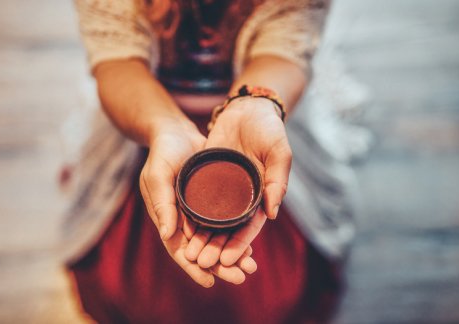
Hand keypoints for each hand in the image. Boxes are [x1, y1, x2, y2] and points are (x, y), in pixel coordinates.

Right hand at [139, 120, 257, 286]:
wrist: (177, 132)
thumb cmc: (163, 152)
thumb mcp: (158, 175)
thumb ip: (162, 204)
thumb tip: (167, 236)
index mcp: (167, 219)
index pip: (179, 250)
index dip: (193, 267)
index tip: (210, 282)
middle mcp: (183, 221)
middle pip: (202, 250)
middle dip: (220, 266)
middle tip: (241, 277)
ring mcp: (199, 213)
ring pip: (217, 240)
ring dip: (232, 254)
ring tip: (251, 265)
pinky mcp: (214, 202)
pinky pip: (226, 224)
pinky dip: (237, 235)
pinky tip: (251, 245)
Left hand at [184, 97, 291, 267]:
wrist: (247, 108)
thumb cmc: (268, 129)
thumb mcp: (279, 151)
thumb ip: (278, 181)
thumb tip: (272, 214)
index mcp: (262, 196)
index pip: (250, 228)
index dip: (240, 245)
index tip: (228, 259)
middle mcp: (241, 198)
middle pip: (227, 230)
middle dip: (216, 248)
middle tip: (202, 263)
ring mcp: (223, 190)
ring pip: (211, 221)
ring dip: (202, 238)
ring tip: (189, 255)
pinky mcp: (206, 179)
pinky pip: (197, 202)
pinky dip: (190, 218)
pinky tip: (180, 230)